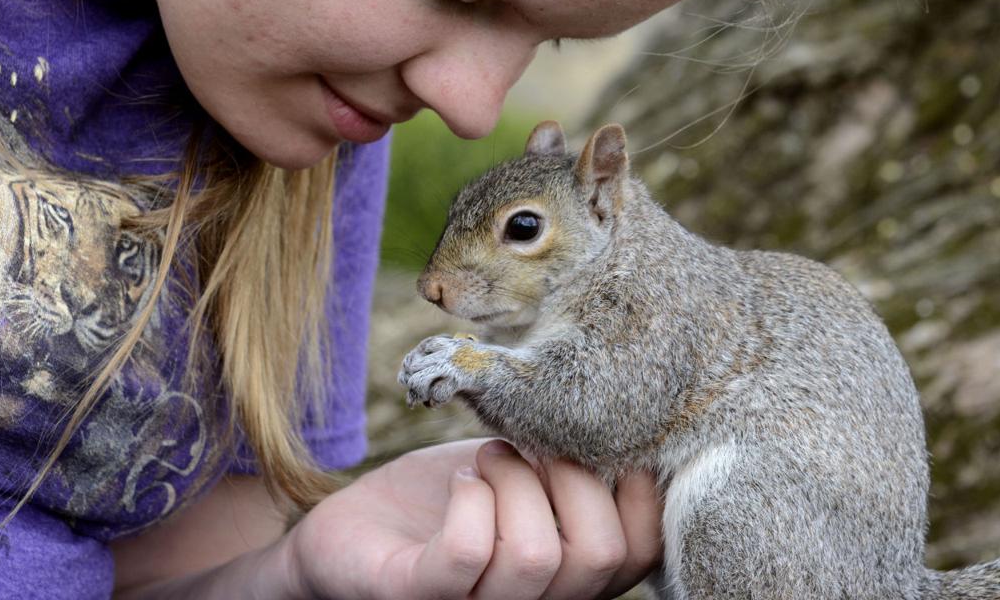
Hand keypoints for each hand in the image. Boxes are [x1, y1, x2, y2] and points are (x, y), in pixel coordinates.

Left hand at [284, 439, 661, 599]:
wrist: (355, 532)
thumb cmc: (452, 500)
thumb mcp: (528, 474)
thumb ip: (577, 464)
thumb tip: (628, 417)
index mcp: (574, 577)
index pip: (645, 549)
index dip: (637, 485)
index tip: (595, 440)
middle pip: (601, 554)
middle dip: (571, 475)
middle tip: (528, 447)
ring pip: (536, 555)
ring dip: (511, 477)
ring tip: (486, 461)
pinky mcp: (414, 596)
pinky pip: (466, 552)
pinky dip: (469, 496)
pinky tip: (459, 482)